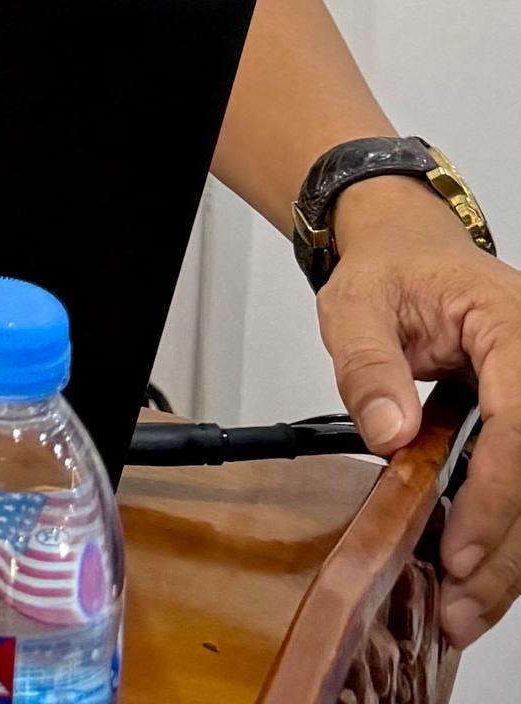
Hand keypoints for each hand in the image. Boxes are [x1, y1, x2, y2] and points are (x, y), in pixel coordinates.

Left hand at [318, 176, 520, 646]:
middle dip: (507, 549)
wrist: (412, 251)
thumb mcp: (356, 300)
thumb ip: (367, 362)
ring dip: (510, 558)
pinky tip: (477, 575)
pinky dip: (506, 536)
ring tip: (466, 610)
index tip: (459, 546)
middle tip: (462, 605)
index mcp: (512, 325)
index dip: (495, 495)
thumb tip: (389, 431)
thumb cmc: (393, 270)